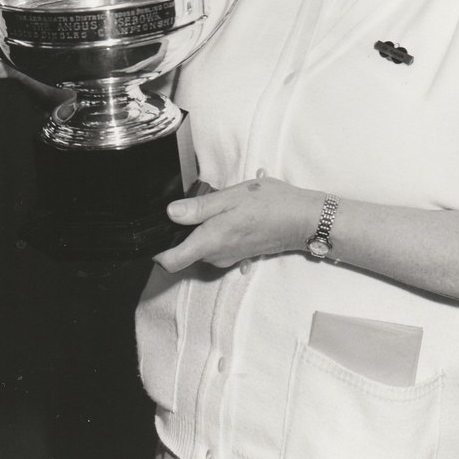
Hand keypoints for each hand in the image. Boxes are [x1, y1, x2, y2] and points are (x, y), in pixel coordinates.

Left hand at [153, 176, 319, 271]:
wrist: (303, 219)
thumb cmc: (271, 205)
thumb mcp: (232, 197)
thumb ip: (199, 207)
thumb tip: (170, 212)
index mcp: (210, 241)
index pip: (170, 262)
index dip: (157, 250)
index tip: (155, 232)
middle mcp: (215, 256)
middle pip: (183, 252)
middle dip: (181, 232)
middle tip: (193, 205)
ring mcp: (227, 258)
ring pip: (200, 248)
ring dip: (200, 231)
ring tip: (216, 206)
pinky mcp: (237, 255)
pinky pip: (215, 247)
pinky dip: (214, 233)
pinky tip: (230, 215)